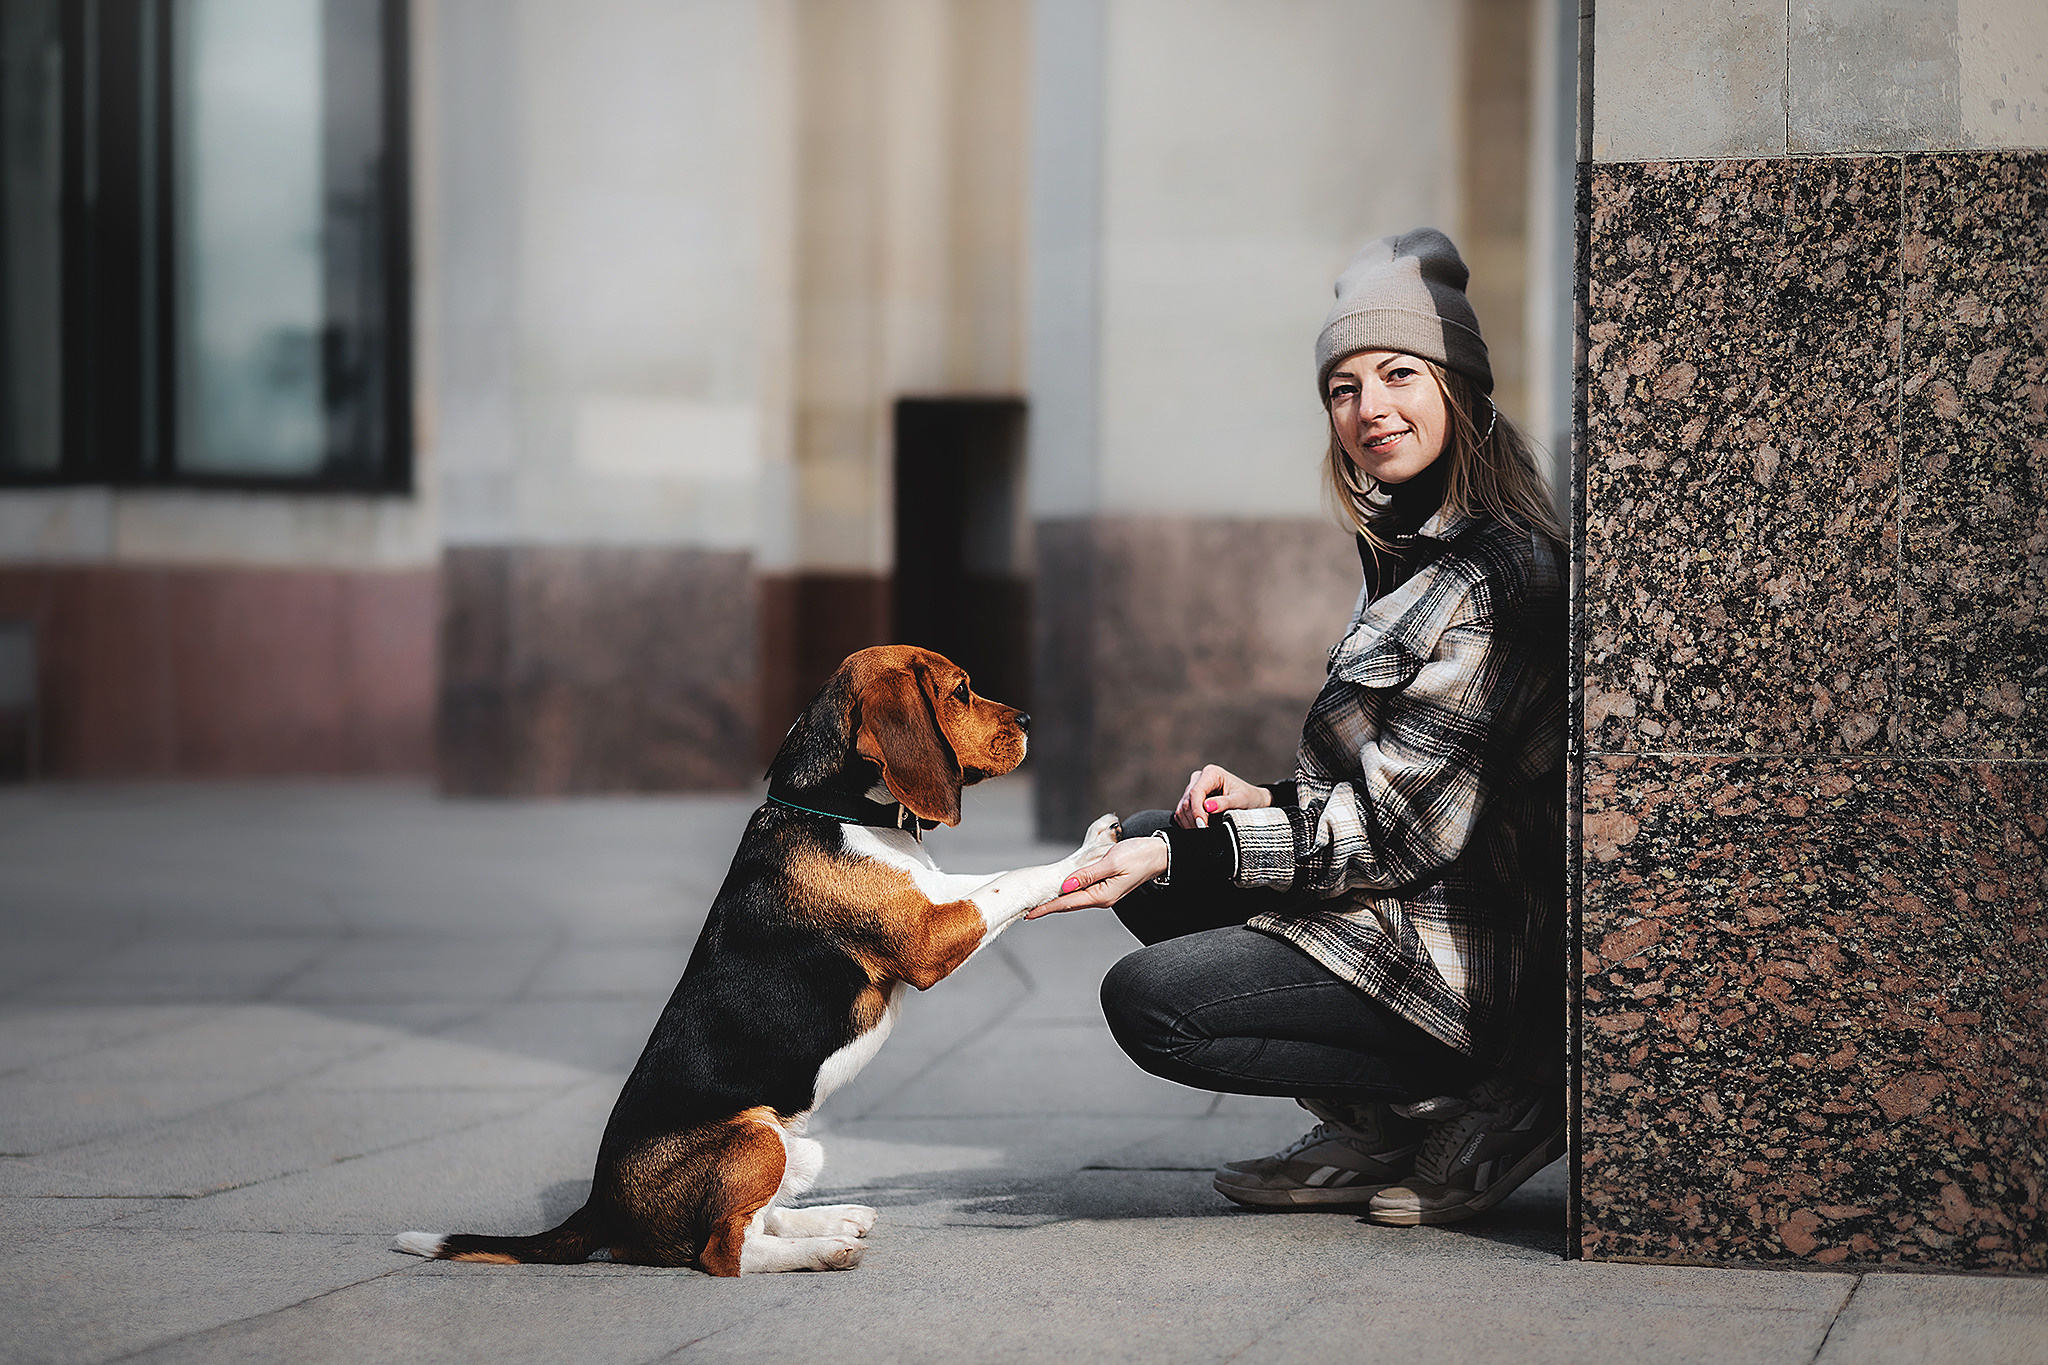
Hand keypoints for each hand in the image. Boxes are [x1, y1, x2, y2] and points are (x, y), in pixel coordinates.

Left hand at [1026, 837, 1169, 918]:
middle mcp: (1102, 899)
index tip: (1030, 913)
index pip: (1068, 903)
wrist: (1159, 854)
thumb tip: (1066, 886)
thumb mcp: (1111, 862)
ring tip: (1039, 903)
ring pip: (1075, 899)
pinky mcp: (1106, 887)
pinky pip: (1083, 893)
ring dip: (1058, 901)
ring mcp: (1104, 894)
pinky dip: (1069, 894)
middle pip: (1069, 905)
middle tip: (1027, 911)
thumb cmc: (1138, 855)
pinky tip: (1061, 892)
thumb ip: (1088, 874)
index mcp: (1102, 895)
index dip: (1048, 908)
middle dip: (1049, 908)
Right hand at [1173, 765, 1271, 828]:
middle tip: (1206, 833)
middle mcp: (1199, 778)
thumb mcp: (1241, 801)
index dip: (1197, 810)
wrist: (1252, 801)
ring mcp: (1192, 788)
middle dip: (1194, 820)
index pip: (1196, 792)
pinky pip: (1182, 813)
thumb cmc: (1249, 798)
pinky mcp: (1189, 800)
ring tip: (1206, 832)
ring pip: (1182, 809)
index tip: (1202, 826)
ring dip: (1191, 824)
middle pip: (1188, 801)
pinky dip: (1189, 824)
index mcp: (1212, 773)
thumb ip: (1225, 803)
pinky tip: (1201, 829)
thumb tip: (1207, 807)